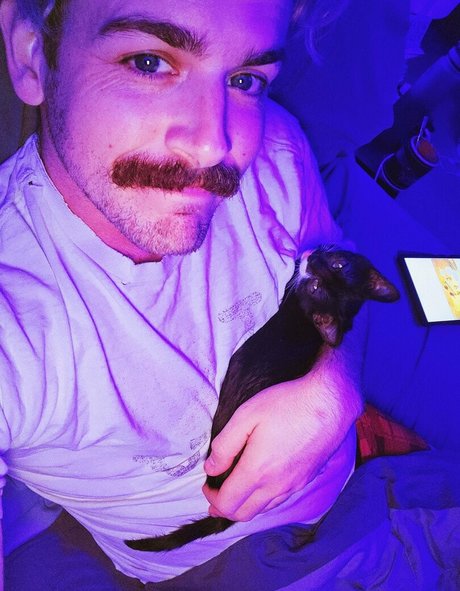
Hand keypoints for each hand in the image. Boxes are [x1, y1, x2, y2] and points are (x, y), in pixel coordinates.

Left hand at [203, 345, 361, 521]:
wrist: (329, 402)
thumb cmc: (286, 404)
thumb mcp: (246, 415)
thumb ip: (224, 446)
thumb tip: (212, 469)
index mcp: (257, 472)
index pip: (227, 504)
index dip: (211, 499)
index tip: (207, 484)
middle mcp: (276, 486)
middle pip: (243, 514)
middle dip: (225, 508)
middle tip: (215, 492)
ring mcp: (293, 485)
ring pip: (262, 509)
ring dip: (244, 505)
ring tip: (235, 489)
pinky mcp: (305, 479)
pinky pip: (279, 500)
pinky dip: (263, 500)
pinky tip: (261, 483)